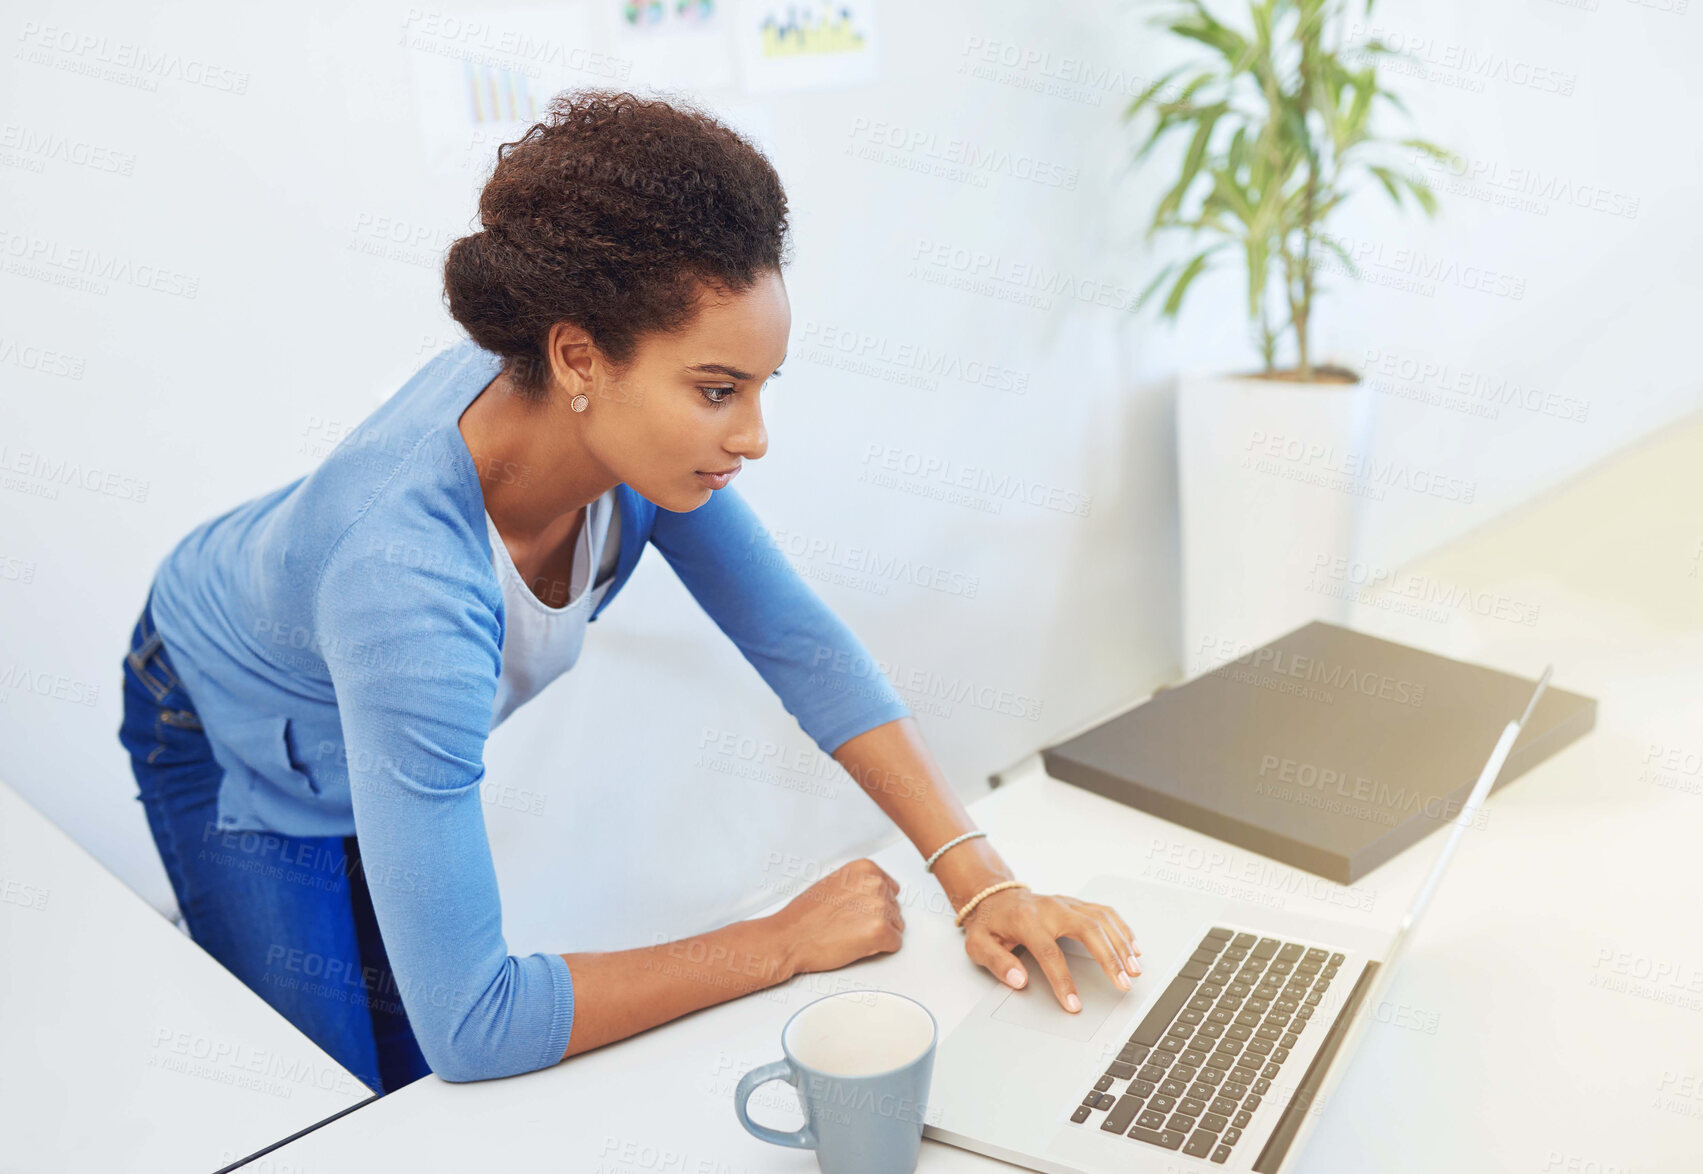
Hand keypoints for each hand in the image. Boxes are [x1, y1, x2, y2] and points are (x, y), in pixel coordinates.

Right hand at [770, 858, 905, 978]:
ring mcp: (879, 907)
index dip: (875, 904)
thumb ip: (859, 884)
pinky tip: (857, 944)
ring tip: (851, 934)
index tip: (860, 911)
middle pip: (895, 908)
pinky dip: (880, 949)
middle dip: (878, 919)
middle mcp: (875, 883)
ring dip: (879, 934)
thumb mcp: (834, 883)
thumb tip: (876, 892)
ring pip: (897, 926)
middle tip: (850, 925)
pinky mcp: (881, 931)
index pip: (891, 889)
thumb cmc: (805, 916)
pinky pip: (895, 944)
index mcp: (865, 868)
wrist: (790, 938)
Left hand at [960, 887, 1140, 1012]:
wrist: (994, 897)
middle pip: (1088, 930)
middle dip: (1109, 958)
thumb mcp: (979, 945)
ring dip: (1121, 944)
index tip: (1074, 1005)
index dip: (1063, 981)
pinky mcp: (1075, 904)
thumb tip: (1019, 980)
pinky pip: (1104, 912)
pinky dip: (1122, 928)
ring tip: (1134, 969)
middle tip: (1123, 982)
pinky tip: (1132, 946)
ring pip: (1101, 919)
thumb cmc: (989, 924)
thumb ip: (998, 963)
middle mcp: (1051, 908)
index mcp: (1027, 921)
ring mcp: (1066, 903)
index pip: (1050, 953)